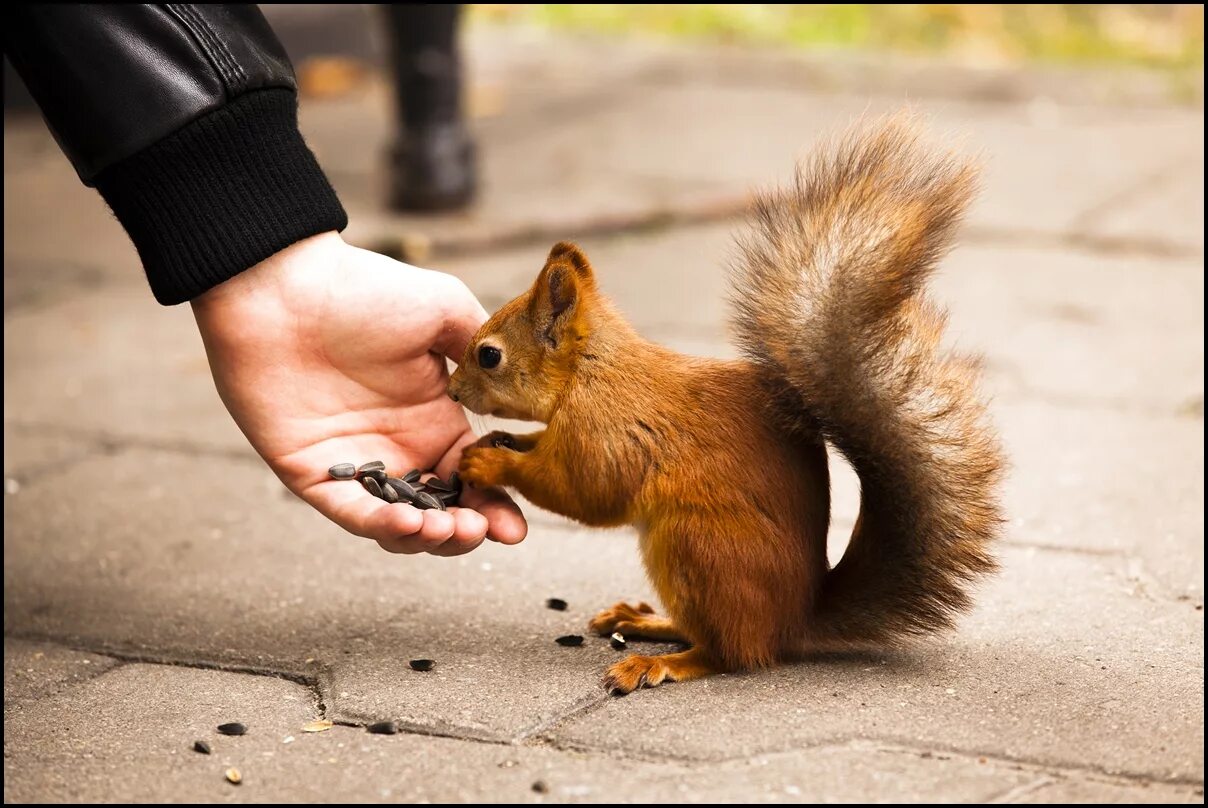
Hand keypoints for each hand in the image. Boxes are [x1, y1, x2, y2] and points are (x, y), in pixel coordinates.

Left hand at [191, 232, 526, 554]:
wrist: (284, 285)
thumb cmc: (365, 289)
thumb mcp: (445, 310)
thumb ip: (485, 354)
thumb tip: (524, 393)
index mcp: (435, 417)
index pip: (475, 476)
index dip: (497, 505)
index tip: (517, 526)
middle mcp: (400, 447)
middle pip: (443, 510)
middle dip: (470, 530)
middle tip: (487, 531)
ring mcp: (357, 464)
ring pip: (401, 525)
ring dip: (432, 538)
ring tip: (449, 529)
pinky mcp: (313, 474)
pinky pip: (354, 513)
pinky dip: (384, 527)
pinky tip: (412, 523)